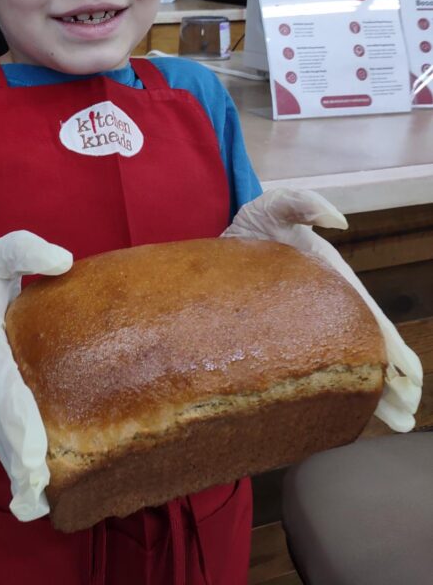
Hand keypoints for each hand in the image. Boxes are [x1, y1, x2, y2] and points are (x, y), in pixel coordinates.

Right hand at [0, 230, 72, 520]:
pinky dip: (19, 466)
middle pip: (2, 424)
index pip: (2, 383)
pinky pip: (5, 439)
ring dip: (19, 470)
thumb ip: (24, 251)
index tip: (31, 452)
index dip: (17, 418)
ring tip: (38, 500)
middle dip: (20, 461)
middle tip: (38, 497)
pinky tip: (36, 491)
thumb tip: (65, 261)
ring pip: (2, 439)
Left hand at [223, 189, 422, 432]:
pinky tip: (340, 417)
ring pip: (345, 365)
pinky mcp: (281, 339)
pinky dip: (330, 393)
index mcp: (335, 282)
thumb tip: (339, 222)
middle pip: (367, 349)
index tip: (409, 377)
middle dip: (391, 381)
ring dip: (369, 394)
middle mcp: (327, 308)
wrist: (218, 239)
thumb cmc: (252, 221)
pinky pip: (311, 370)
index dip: (394, 349)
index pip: (371, 319)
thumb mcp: (273, 205)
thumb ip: (302, 203)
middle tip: (403, 416)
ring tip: (391, 423)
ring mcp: (306, 327)